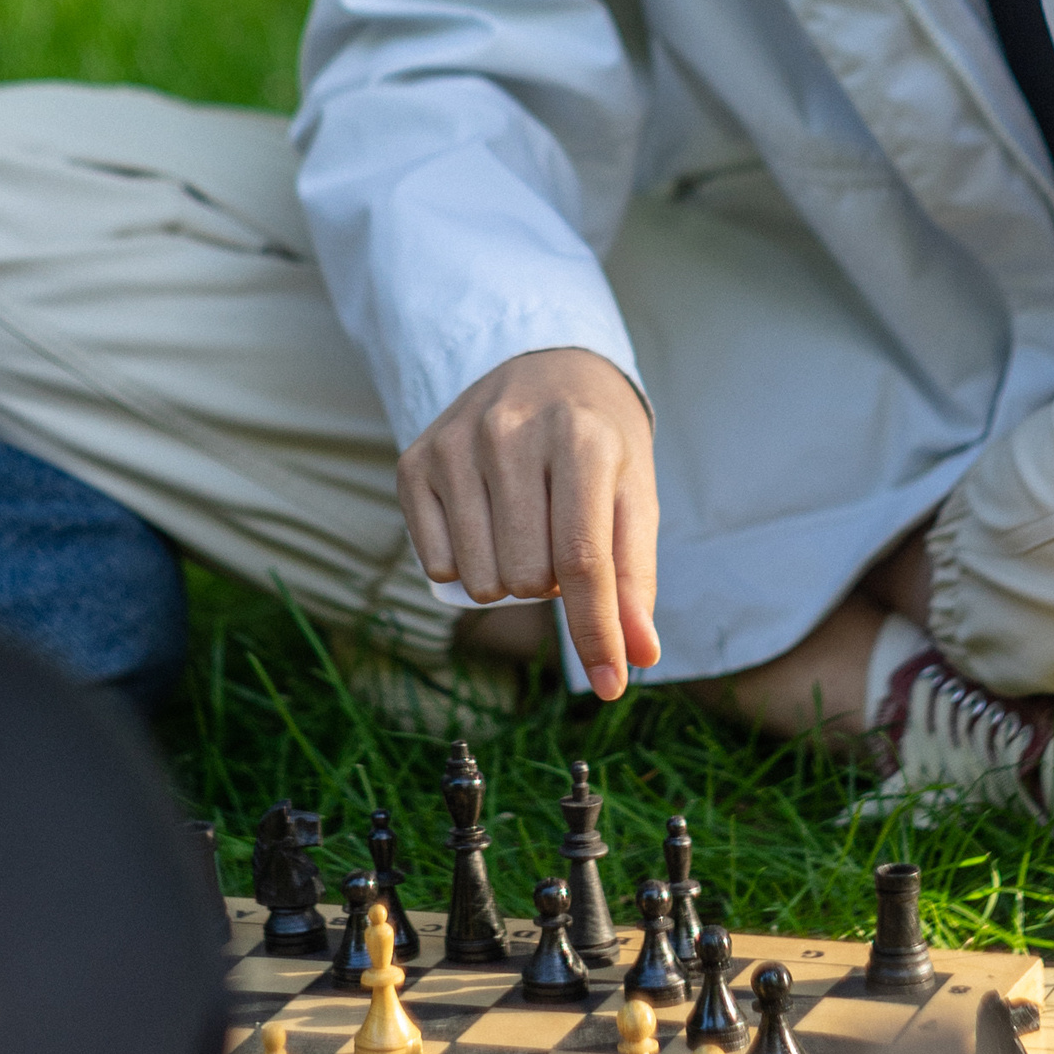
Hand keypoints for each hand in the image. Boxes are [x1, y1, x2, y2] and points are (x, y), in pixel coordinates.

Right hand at [397, 348, 660, 701]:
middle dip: (550, 585)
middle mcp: (511, 433)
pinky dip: (465, 568)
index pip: (583, 560)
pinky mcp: (416, 460)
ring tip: (525, 532)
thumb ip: (634, 578)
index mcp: (580, 439)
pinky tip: (485, 527)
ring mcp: (456, 444)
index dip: (596, 632)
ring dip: (509, 580)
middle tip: (560, 540)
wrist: (548, 366)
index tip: (610, 687)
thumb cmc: (600, 443)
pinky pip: (435, 564)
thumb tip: (638, 657)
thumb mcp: (634, 497)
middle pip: (527, 577)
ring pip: (480, 579)